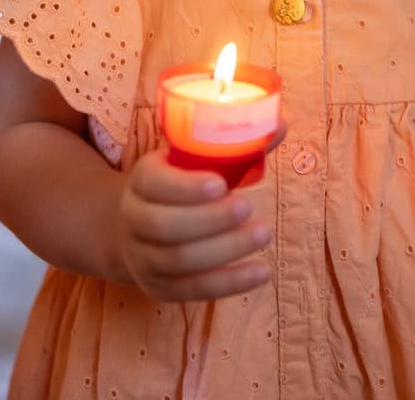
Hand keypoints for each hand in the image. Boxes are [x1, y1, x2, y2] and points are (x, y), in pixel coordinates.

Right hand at [115, 149, 271, 301]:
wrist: (135, 228)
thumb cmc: (178, 185)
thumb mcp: (192, 160)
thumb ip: (234, 144)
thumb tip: (280, 124)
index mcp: (142, 179)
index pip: (153, 183)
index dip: (185, 187)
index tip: (221, 183)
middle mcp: (135, 220)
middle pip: (164, 226)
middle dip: (210, 219)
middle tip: (247, 208)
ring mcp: (144, 258)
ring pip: (179, 261)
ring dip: (225, 249)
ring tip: (262, 233)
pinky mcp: (161, 288)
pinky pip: (194, 290)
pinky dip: (230, 283)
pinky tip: (262, 271)